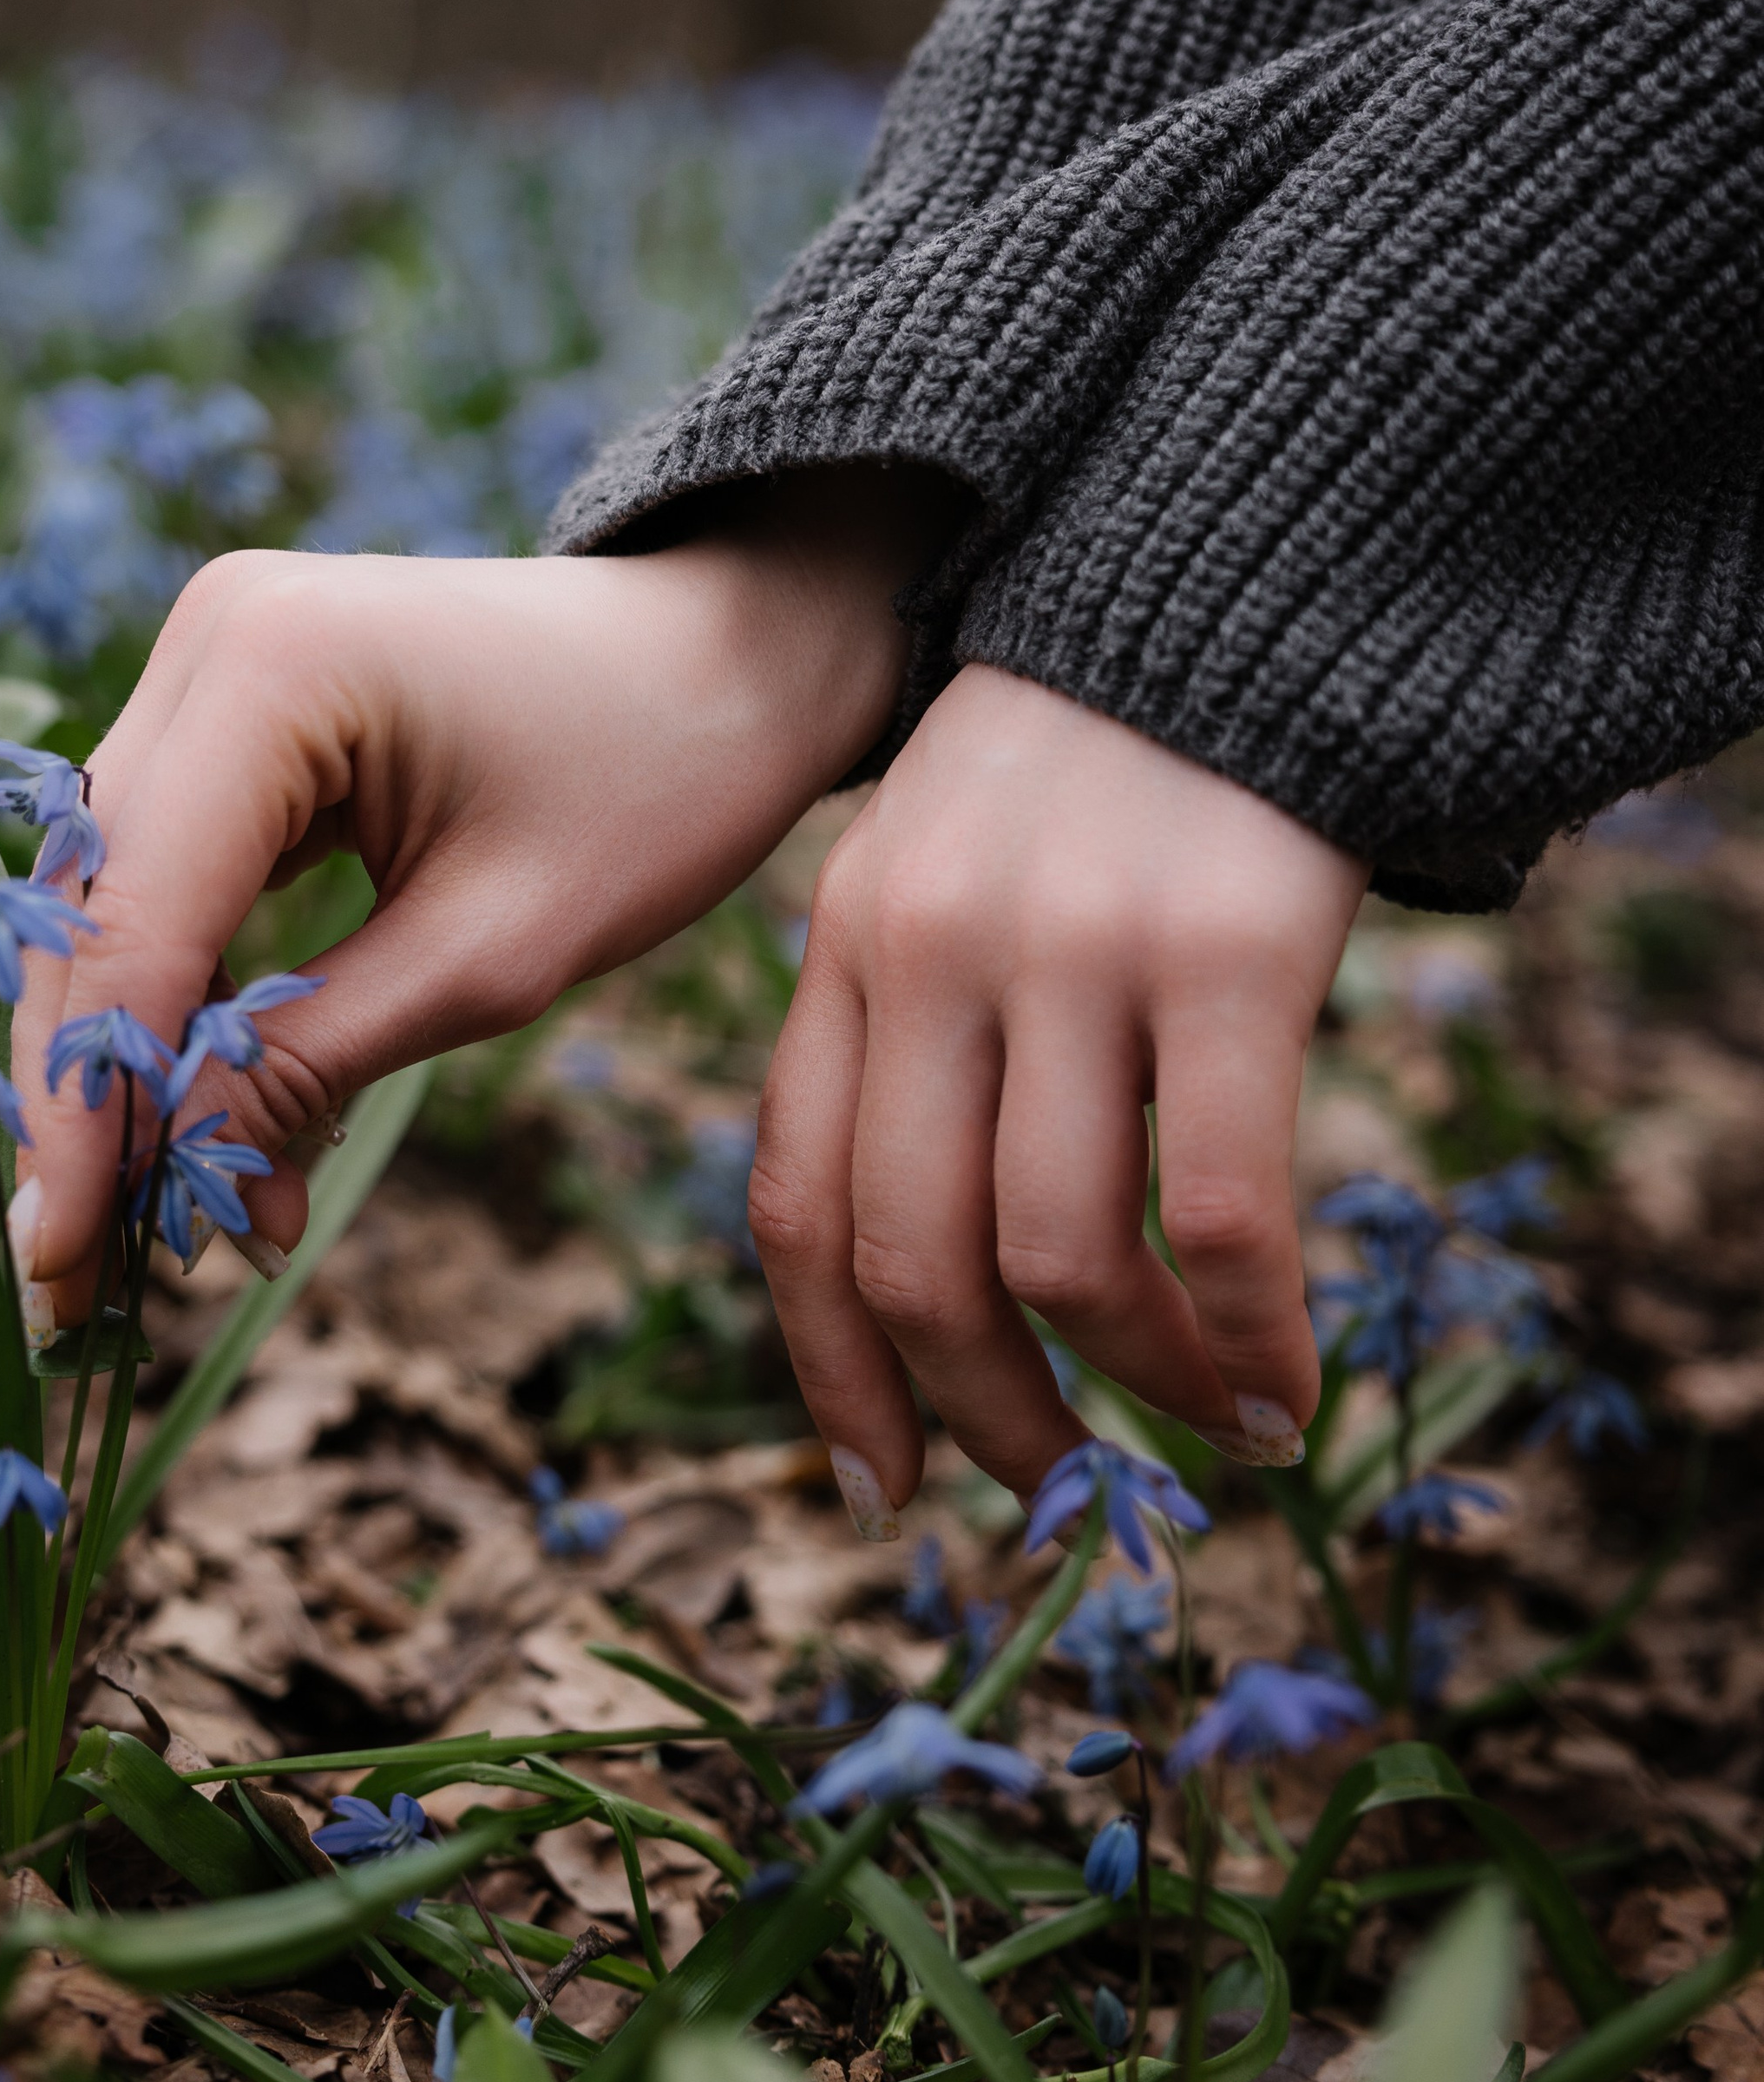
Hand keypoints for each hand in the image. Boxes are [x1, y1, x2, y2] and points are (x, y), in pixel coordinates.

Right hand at [11, 474, 944, 1317]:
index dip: (89, 1106)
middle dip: (90, 1097)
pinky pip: (165, 873)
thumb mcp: (493, 957)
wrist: (734, 658)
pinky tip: (209, 1122)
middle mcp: (210, 638)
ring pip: (110, 901)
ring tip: (165, 1221)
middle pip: (91, 910)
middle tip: (81, 1279)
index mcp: (271, 666)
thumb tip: (183, 1197)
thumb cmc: (655, 784)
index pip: (131, 922)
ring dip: (127, 1061)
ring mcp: (210, 660)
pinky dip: (181, 1001)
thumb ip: (312, 1065)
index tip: (61, 1265)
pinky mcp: (231, 705)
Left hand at [747, 666, 1367, 1524]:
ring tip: (1208, 1435)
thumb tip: (921, 1285)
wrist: (1232, 582)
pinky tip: (1285, 1388)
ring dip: (1140, 1392)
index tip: (877, 1491)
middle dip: (982, 1419)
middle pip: (912, 1262)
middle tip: (1057, 1499)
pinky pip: (1222, 1211)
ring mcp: (1076, 950)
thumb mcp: (935, 873)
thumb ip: (905, 1039)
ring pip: (1064, 1259)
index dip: (831, 1376)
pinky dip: (1251, 1336)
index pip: (795, 1207)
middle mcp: (932, 953)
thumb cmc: (1085, 768)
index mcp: (844, 946)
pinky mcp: (1227, 949)